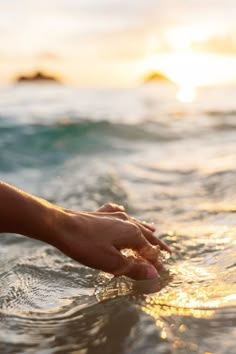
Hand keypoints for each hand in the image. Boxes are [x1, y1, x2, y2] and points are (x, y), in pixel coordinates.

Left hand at [53, 204, 170, 279]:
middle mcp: (127, 222)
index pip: (149, 252)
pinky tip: (122, 210)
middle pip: (147, 235)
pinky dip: (124, 214)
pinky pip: (117, 213)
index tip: (161, 273)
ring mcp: (113, 216)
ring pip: (135, 223)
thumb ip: (134, 268)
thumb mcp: (112, 263)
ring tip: (154, 230)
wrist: (61, 226)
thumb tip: (154, 274)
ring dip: (145, 229)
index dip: (156, 264)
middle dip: (157, 244)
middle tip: (168, 251)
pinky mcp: (101, 214)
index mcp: (132, 234)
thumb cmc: (86, 246)